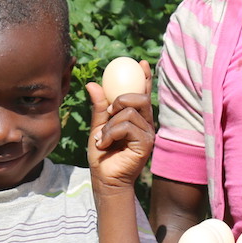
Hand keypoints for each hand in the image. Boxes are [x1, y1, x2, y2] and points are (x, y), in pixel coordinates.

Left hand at [86, 60, 153, 192]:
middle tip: (108, 113)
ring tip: (103, 138)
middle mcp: (146, 124)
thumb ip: (99, 107)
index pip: (143, 94)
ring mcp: (148, 134)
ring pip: (128, 112)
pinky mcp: (145, 143)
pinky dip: (110, 133)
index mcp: (138, 118)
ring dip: (109, 124)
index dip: (145, 78)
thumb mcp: (98, 126)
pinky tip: (105, 145)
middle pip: (139, 98)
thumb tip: (93, 83)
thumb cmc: (102, 155)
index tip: (141, 63)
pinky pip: (126, 126)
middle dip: (120, 100)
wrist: (104, 179)